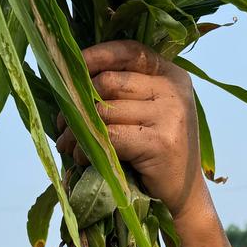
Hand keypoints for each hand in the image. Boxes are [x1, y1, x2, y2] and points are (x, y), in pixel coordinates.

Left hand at [56, 40, 208, 222]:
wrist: (185, 194)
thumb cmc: (158, 153)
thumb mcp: (152, 113)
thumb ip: (127, 93)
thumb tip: (74, 81)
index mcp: (171, 75)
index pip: (129, 52)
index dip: (96, 55)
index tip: (69, 68)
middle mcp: (173, 90)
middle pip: (110, 82)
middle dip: (78, 103)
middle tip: (61, 123)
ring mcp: (169, 115)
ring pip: (105, 111)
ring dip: (78, 130)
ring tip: (67, 144)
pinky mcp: (160, 142)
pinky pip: (111, 137)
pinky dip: (89, 147)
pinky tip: (82, 157)